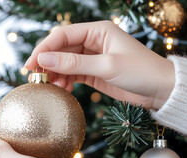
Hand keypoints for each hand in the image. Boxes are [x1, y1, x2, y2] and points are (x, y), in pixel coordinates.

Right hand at [25, 20, 174, 109]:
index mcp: (97, 31)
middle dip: (47, 63)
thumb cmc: (140, 72)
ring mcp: (91, 57)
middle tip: (35, 77)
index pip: (63, 35)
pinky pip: (71, 74)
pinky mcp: (92, 72)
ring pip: (63, 63)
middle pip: (60, 49)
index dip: (44, 48)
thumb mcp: (106, 66)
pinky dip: (64, 81)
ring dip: (55, 74)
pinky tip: (62, 89)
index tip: (32, 64)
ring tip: (51, 86)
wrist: (160, 91)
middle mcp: (92, 41)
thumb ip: (73, 63)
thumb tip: (44, 59)